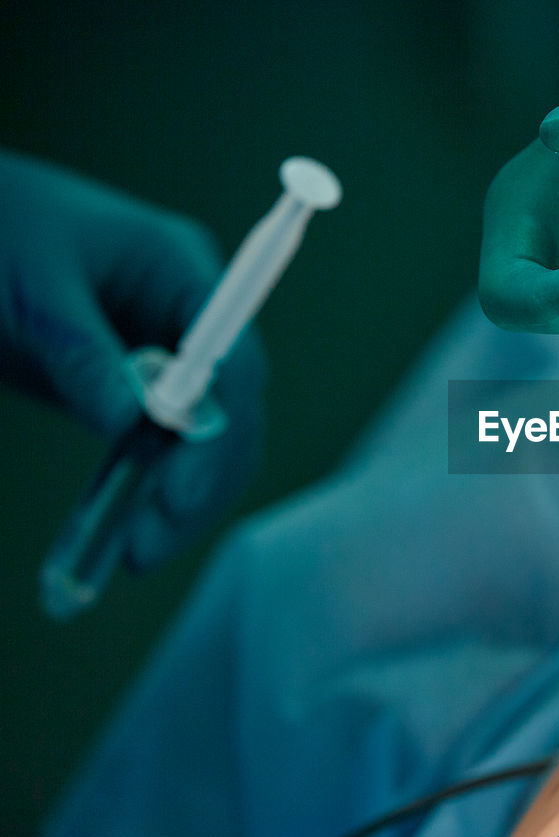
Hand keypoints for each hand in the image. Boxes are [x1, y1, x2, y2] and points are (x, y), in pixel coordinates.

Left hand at [0, 150, 264, 572]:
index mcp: (181, 268)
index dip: (221, 428)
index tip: (183, 491)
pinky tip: (131, 528)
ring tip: (138, 551)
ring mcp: (171, 349)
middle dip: (204, 481)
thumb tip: (129, 423)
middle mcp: (193, 313)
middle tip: (149, 544)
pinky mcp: (142, 382)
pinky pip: (169, 444)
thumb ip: (81, 354)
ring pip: (212, 437)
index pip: (233, 357)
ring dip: (187, 497)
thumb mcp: (27, 288)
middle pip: (236, 408)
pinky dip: (156, 487)